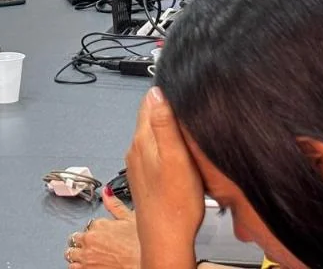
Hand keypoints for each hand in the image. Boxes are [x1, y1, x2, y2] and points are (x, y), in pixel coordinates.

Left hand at [66, 191, 139, 268]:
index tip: (104, 234)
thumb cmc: (140, 246)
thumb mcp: (131, 219)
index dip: (97, 229)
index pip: (90, 224)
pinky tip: (87, 264)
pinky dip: (78, 265)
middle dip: (84, 240)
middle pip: (76, 237)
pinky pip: (73, 267)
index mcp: (99, 224)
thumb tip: (106, 192)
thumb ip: (115, 205)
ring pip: (71, 253)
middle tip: (96, 245)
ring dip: (77, 253)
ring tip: (88, 255)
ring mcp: (86, 256)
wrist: (143, 265)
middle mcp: (89, 240)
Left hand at [126, 87, 202, 267]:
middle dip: (166, 106)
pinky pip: (154, 150)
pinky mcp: (146, 177)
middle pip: (149, 116)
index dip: (164, 90)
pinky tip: (178, 150)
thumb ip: (164, 124)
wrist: (166, 240)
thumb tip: (156, 92)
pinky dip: (165, 144)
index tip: (180, 83)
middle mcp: (136, 149)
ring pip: (152, 134)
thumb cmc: (176, 203)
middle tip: (186, 101)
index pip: (148, 101)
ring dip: (165, 126)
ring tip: (185, 123)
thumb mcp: (176, 157)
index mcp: (143, 140)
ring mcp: (139, 164)